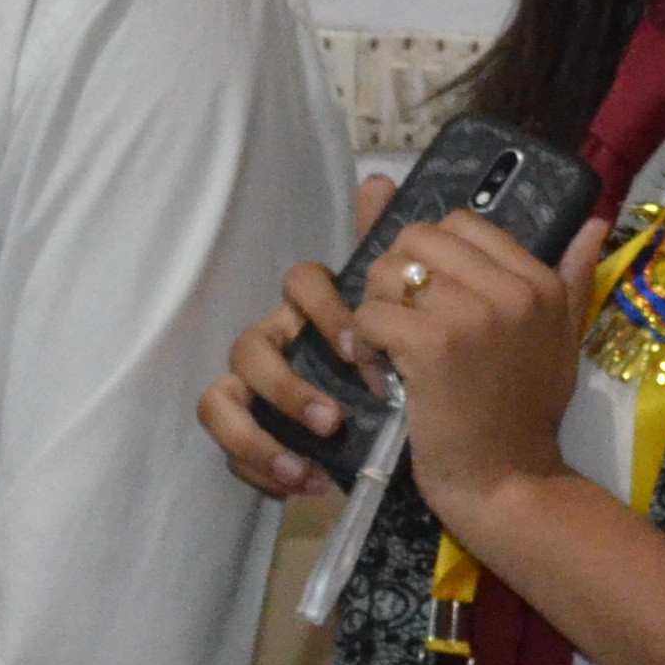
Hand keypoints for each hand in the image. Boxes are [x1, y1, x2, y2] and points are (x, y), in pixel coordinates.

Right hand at [199, 175, 391, 498]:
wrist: (442, 458)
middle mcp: (279, 347)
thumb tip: (379, 180)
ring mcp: (259, 396)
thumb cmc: (416, 383)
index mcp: (315, 314)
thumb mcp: (414, 326)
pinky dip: (260, 465)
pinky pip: (230, 448)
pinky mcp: (255, 442)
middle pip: (249, 344)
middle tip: (336, 419)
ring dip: (263, 432)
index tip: (363, 348)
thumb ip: (395, 261)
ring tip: (314, 461)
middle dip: (289, 385)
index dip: (324, 309)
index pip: (298, 284)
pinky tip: (307, 484)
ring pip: (223, 395)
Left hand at [351, 212, 607, 529]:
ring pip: (388, 272)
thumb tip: (596, 222)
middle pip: (417, 238)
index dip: (432, 258)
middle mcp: (511, 289)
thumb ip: (572, 278)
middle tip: (402, 324)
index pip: (461, 222)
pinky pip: (370, 314)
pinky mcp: (431, 346)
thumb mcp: (562, 340)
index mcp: (539, 281)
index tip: (433, 304)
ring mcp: (471, 315)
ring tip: (389, 352)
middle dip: (396, 278)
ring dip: (375, 311)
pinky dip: (364, 345)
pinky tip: (381, 375)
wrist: (509, 483)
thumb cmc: (527, 415)